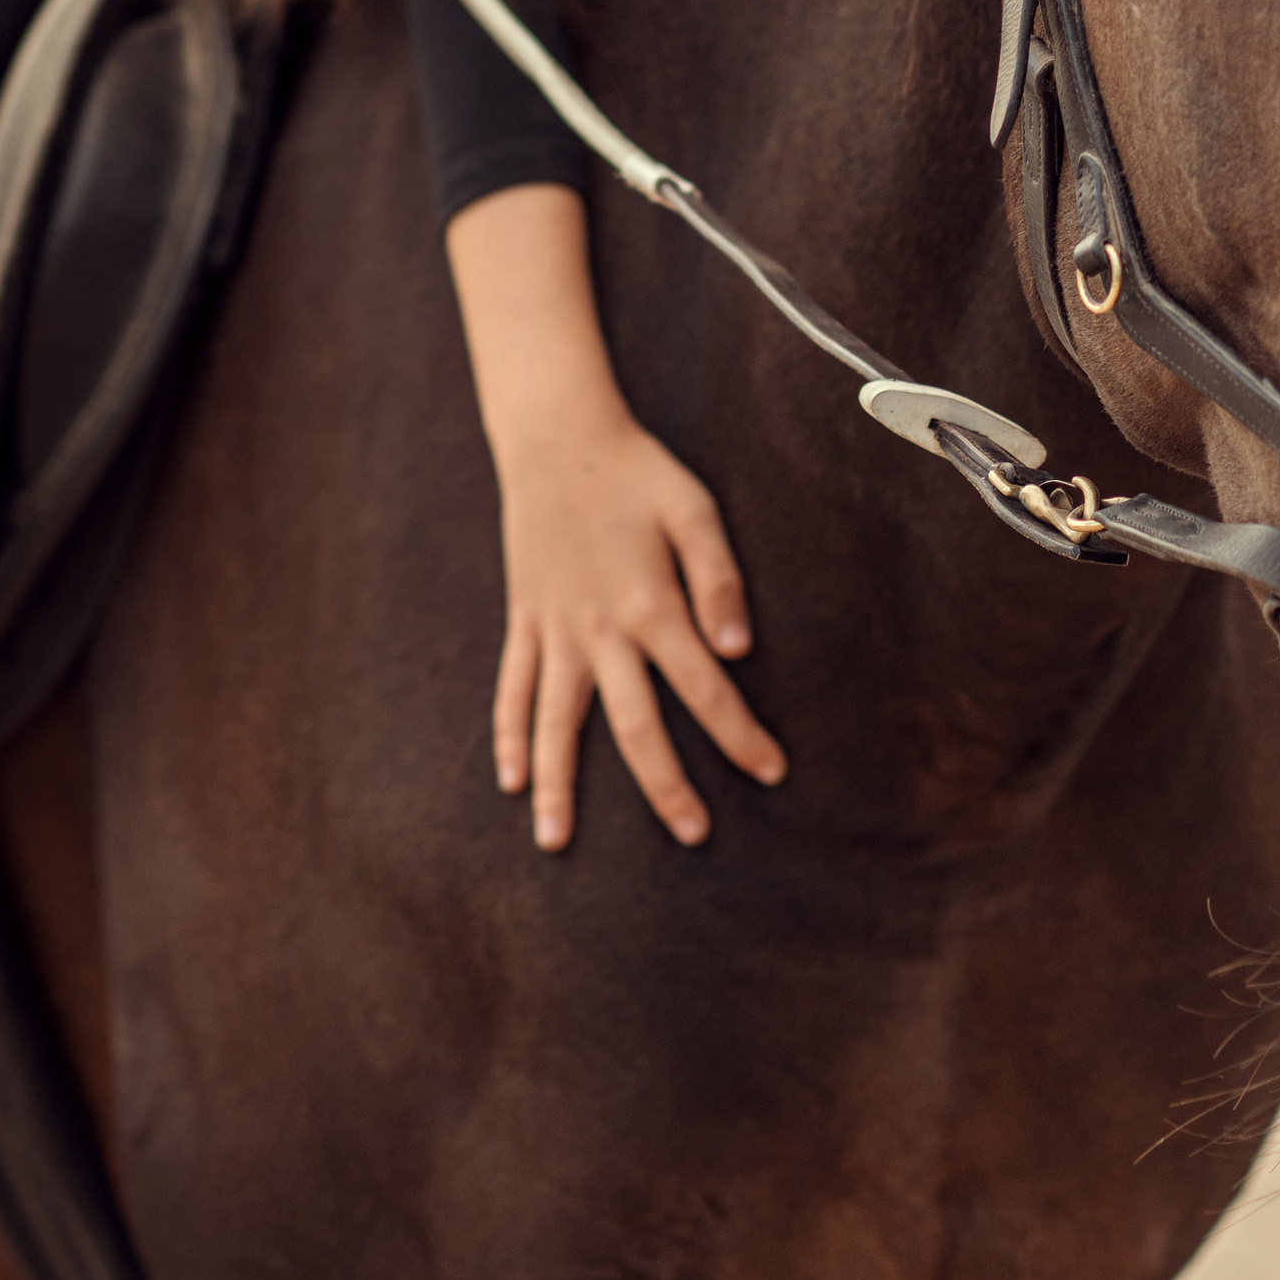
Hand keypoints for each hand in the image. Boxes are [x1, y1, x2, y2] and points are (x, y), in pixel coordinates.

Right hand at [444, 181, 787, 852]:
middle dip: (664, 785)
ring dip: (558, 783)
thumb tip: (739, 650)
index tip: (770, 771)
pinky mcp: (526, 620)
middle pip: (634, 725)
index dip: (739, 735)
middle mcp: (600, 630)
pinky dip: (508, 734)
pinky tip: (510, 779)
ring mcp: (556, 630)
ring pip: (555, 721)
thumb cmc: (636, 473)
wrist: (559, 438)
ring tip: (557, 841)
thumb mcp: (694, 510)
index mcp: (651, 604)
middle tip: (693, 834)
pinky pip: (511, 687)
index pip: (704, 689)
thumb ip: (720, 579)